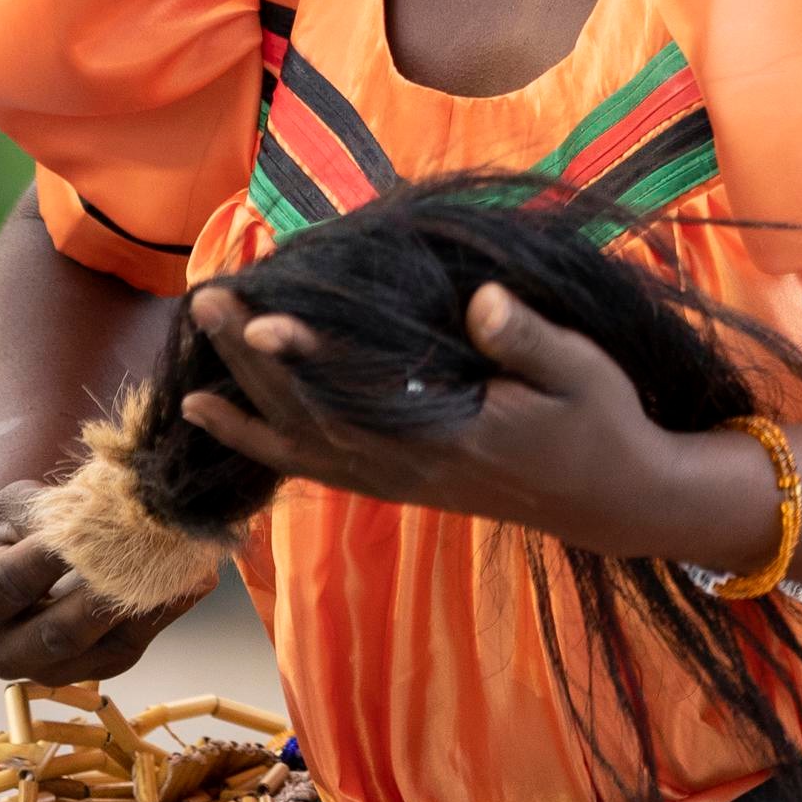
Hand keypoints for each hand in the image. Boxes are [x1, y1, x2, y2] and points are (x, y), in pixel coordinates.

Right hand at [0, 481, 200, 682]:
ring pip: (105, 650)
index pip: (13, 583)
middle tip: (149, 555)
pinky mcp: (89, 675)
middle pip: (61, 633)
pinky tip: (196, 581)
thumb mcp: (17, 509)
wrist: (17, 563)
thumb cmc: (14, 526)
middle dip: (109, 594)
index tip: (87, 526)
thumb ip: (53, 515)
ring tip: (189, 565)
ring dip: (151, 606)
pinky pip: (130, 649)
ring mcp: (47, 672)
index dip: (51, 557)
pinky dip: (165, 614)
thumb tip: (112, 510)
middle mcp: (1, 652)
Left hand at [179, 282, 739, 562]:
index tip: (264, 317)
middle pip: (313, 417)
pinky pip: (321, 471)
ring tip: (188, 389)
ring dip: (246, 416)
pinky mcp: (401, 484)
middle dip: (253, 362)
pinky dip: (270, 450)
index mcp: (452, 434)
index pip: (363, 394)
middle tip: (209, 301)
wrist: (612, 501)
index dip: (309, 357)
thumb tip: (480, 299)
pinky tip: (235, 428)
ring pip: (305, 452)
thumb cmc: (601, 423)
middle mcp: (412, 465)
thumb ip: (528, 338)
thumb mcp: (582, 370)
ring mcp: (402, 480)